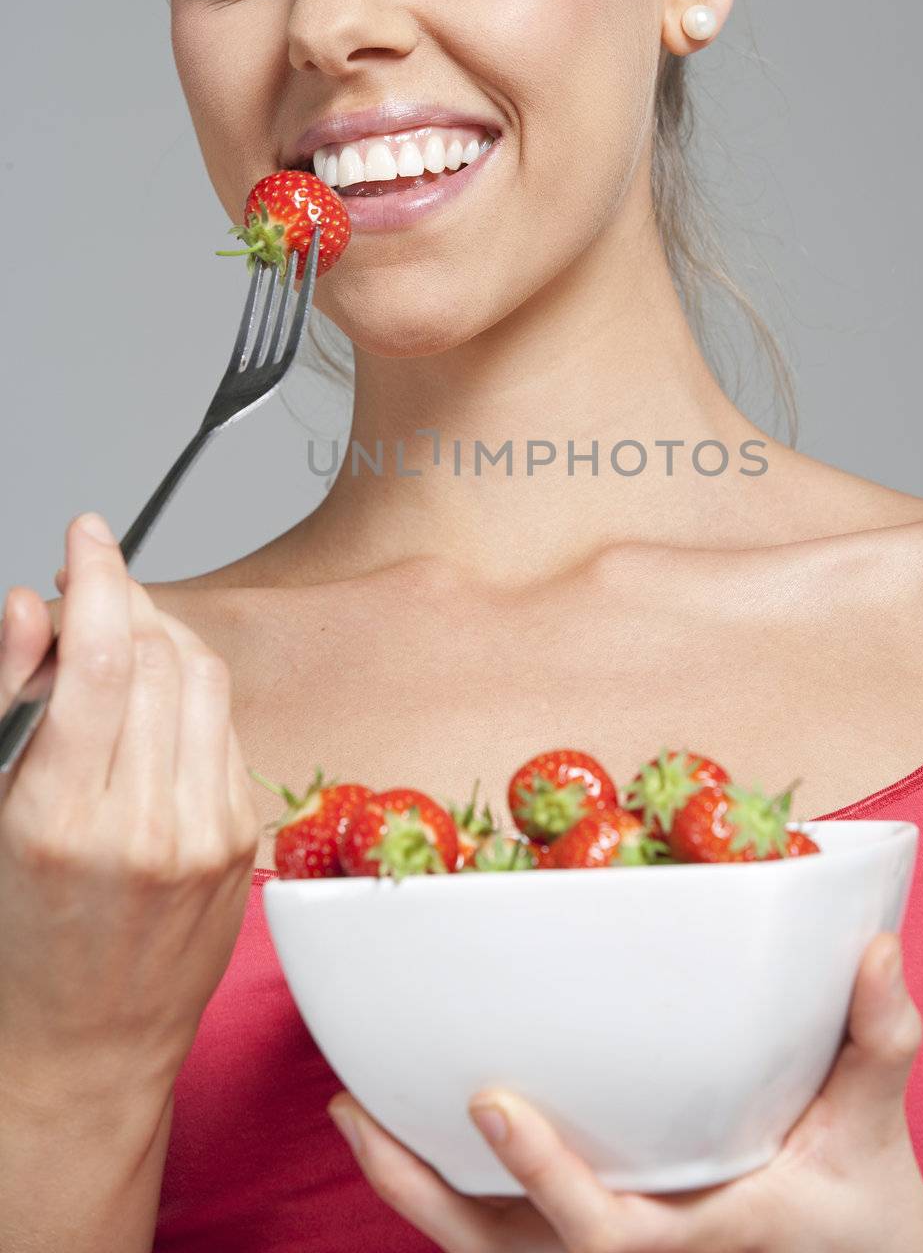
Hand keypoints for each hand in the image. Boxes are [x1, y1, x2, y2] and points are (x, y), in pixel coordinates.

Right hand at [0, 512, 260, 1110]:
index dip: (95, 575)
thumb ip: (8, 699)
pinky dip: (189, 691)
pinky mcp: (243, 837)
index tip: (86, 533)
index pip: (98, 658)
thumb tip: (30, 603)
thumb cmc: (18, 939)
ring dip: (161, 635)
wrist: (84, 1045)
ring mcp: (206, 832)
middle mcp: (144, 824)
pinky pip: (225, 723)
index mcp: (59, 820)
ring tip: (119, 641)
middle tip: (87, 594)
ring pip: (202, 675)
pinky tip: (154, 703)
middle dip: (121, 600)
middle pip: (156, 653)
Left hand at [326, 931, 922, 1252]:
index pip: (601, 1235)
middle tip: (353, 1107)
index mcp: (690, 1242)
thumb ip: (879, 1040)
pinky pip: (497, 1232)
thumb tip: (878, 949)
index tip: (492, 1102)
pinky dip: (447, 1188)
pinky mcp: (585, 1250)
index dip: (543, 1179)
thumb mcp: (872, 1130)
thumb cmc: (860, 1209)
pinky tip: (415, 1126)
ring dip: (415, 1187)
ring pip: (485, 1247)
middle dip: (420, 1191)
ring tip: (355, 1109)